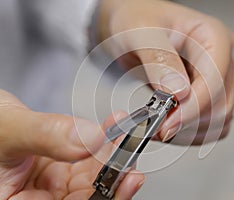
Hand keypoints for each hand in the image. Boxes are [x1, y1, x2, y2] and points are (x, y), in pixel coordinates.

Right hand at [0, 89, 143, 199]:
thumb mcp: (9, 130)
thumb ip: (45, 135)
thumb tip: (88, 139)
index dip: (104, 199)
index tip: (126, 180)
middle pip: (88, 198)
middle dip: (114, 176)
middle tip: (130, 154)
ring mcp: (54, 185)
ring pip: (94, 179)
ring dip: (113, 157)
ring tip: (123, 136)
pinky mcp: (64, 167)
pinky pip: (90, 160)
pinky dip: (104, 144)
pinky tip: (111, 129)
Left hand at [98, 0, 233, 144]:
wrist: (131, 28)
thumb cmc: (137, 20)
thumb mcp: (141, 32)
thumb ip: (159, 58)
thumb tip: (179, 91)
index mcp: (213, 37)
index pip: (215, 80)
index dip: (194, 107)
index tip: (168, 122)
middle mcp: (219, 60)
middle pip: (221, 105)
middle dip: (190, 122)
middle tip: (158, 127)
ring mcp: (214, 79)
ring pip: (217, 120)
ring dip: (189, 131)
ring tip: (159, 126)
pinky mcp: (204, 95)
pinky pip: (208, 125)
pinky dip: (189, 133)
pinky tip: (168, 126)